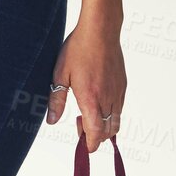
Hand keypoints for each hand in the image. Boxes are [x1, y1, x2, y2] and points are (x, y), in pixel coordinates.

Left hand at [44, 18, 125, 152]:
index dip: (89, 145)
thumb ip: (56, 100)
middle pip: (108, 132)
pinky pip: (120, 108)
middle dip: (95, 137)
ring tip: (88, 113)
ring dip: (104, 126)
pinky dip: (111, 114)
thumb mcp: (60, 74)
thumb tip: (52, 121)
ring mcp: (118, 92)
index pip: (95, 134)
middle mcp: (108, 99)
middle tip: (79, 123)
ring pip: (116, 122)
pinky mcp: (122, 85)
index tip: (82, 146)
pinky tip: (97, 101)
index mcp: (91, 99)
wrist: (100, 30)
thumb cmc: (79, 49)